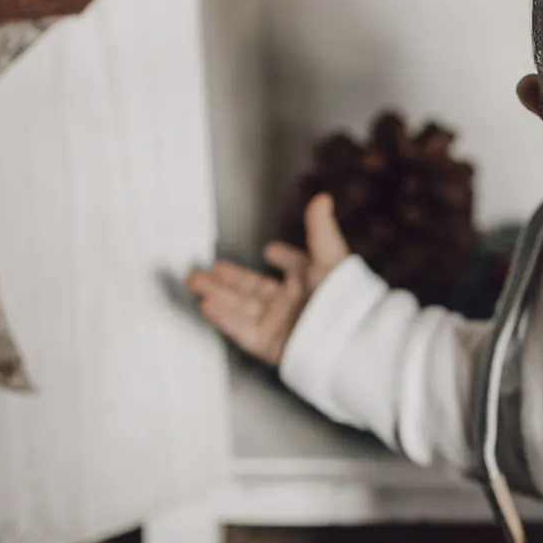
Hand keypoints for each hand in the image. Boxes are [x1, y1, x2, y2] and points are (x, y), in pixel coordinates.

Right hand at [186, 193, 350, 366]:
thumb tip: (322, 197)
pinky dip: (224, 317)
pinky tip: (206, 303)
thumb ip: (320, 228)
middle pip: (254, 289)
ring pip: (242, 307)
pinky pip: (242, 330)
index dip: (284, 258)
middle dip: (227, 279)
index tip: (270, 250)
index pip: (294, 267)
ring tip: (194, 281)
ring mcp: (281, 324)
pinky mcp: (271, 344)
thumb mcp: (330, 257)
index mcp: (311, 281)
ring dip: (217, 293)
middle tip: (204, 270)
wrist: (348, 339)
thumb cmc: (346, 297)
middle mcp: (294, 303)